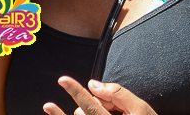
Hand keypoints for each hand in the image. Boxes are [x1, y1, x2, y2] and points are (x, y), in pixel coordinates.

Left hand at [42, 76, 156, 114]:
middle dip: (90, 104)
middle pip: (82, 113)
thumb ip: (118, 94)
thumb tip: (92, 84)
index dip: (76, 91)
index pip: (91, 106)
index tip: (62, 79)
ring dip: (82, 112)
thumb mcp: (140, 109)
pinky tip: (49, 110)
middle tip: (108, 107)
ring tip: (81, 111)